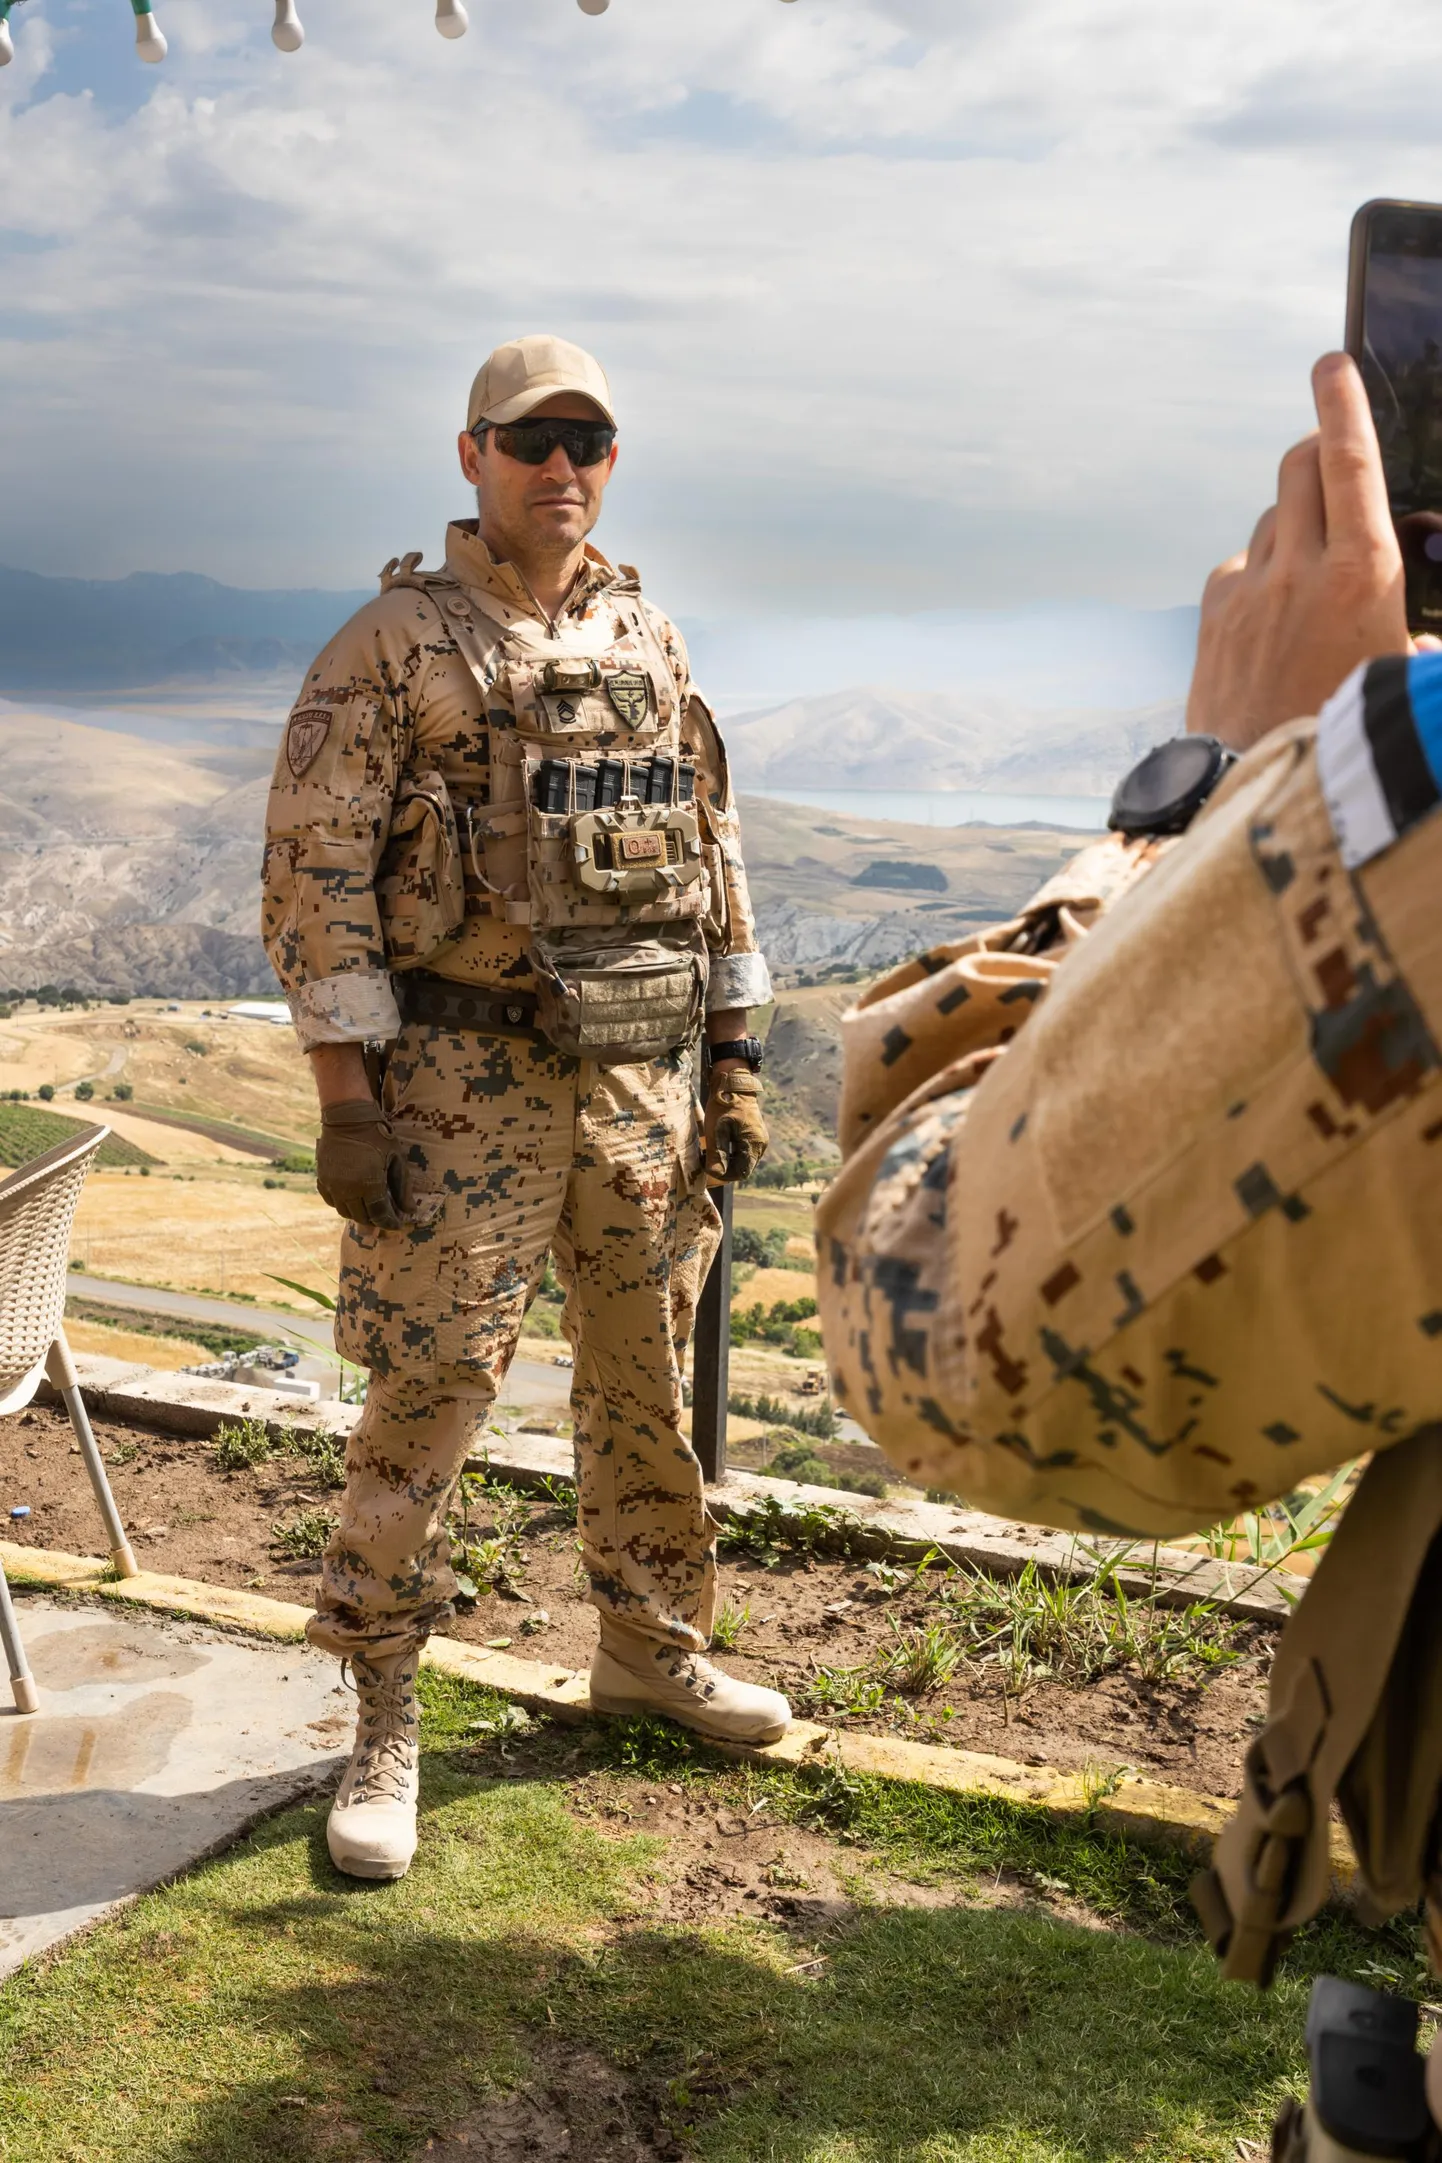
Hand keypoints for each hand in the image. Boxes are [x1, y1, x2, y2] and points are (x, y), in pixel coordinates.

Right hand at [315, 1097, 413, 1228]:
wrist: (347, 1117)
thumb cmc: (377, 1135)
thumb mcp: (396, 1159)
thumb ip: (403, 1187)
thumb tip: (410, 1210)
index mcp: (368, 1185)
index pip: (379, 1215)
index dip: (390, 1223)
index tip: (398, 1225)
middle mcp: (348, 1190)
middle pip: (361, 1217)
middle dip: (375, 1221)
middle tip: (385, 1219)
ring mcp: (332, 1185)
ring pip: (345, 1212)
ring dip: (358, 1215)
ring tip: (369, 1210)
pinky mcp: (322, 1179)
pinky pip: (332, 1201)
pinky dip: (343, 1205)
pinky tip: (352, 1200)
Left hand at [704, 1065, 767, 1184]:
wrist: (733, 1082)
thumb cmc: (723, 1105)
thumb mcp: (716, 1130)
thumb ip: (716, 1154)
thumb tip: (715, 1174)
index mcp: (753, 1144)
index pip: (741, 1173)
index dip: (724, 1175)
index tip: (708, 1167)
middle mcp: (760, 1144)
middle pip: (743, 1167)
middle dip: (724, 1167)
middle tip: (705, 1159)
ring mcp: (759, 1139)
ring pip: (743, 1159)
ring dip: (726, 1160)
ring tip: (709, 1151)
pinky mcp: (754, 1134)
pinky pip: (743, 1150)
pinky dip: (730, 1152)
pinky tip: (717, 1144)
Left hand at [1186, 353, 1409, 752]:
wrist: (1259, 787)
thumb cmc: (1346, 729)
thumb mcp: (1400, 673)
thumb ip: (1415, 636)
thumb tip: (1420, 636)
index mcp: (1362, 575)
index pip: (1348, 462)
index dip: (1342, 403)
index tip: (1332, 364)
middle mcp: (1299, 570)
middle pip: (1298, 465)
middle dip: (1318, 445)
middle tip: (1331, 452)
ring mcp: (1249, 590)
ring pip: (1272, 518)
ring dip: (1295, 523)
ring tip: (1315, 574)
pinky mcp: (1213, 616)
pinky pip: (1242, 567)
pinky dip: (1262, 575)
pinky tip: (1275, 618)